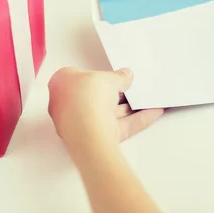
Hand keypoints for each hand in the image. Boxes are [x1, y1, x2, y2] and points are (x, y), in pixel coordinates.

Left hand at [48, 67, 163, 155]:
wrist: (88, 132)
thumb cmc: (85, 99)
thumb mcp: (108, 78)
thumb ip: (119, 77)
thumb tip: (125, 76)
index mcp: (61, 85)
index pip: (81, 77)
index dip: (98, 75)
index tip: (114, 74)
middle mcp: (67, 106)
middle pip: (97, 97)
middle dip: (117, 93)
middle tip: (133, 86)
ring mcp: (82, 124)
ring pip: (110, 113)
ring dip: (130, 107)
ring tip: (147, 99)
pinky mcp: (97, 137)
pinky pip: (120, 125)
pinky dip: (136, 119)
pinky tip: (152, 112)